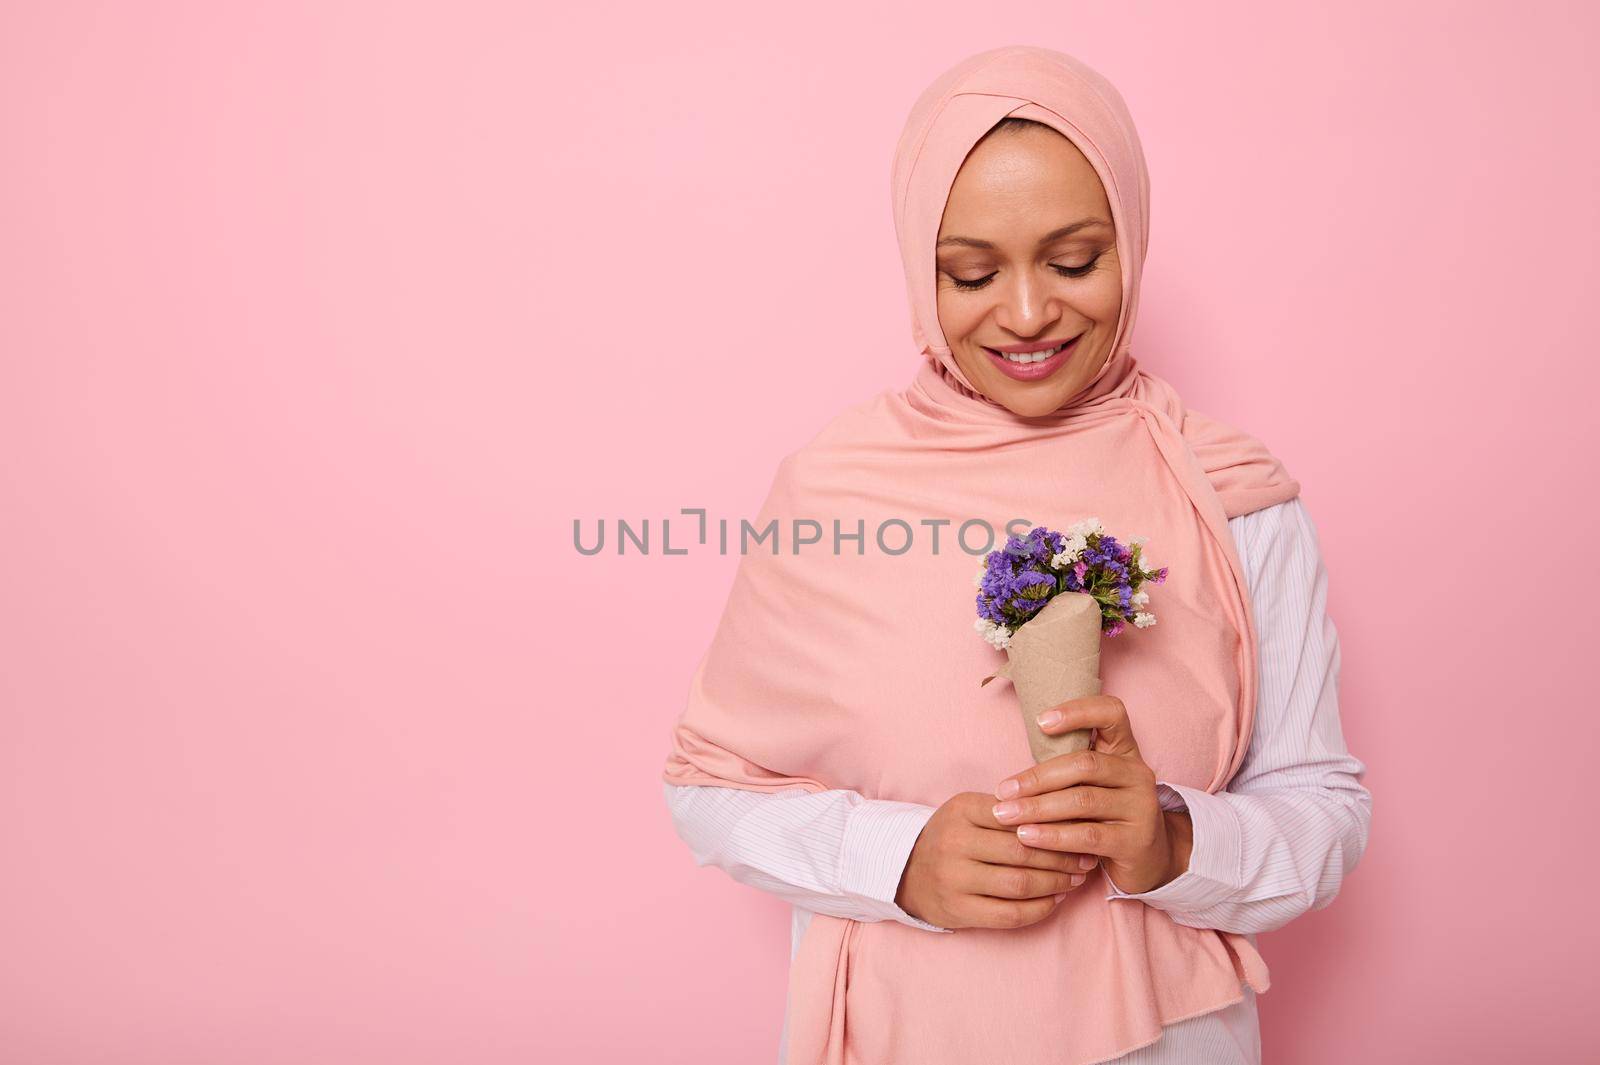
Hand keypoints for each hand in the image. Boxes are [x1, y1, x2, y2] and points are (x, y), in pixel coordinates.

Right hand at [895, 792, 1100, 929]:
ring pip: (1020, 883)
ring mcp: (954, 879)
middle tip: (1086, 859)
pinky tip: (1055, 900)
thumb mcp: (969, 811)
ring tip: (1076, 879)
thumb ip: (1008, 808)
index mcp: (961, 810)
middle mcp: (954, 843)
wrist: (904, 872)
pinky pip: (1010, 914)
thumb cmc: (951, 837)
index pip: (1019, 815)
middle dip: (1062, 857)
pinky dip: (1039, 908)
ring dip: (1056, 883)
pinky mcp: (958, 910)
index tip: (1081, 828)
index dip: (1055, 823)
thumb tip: (1066, 808)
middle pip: (1023, 851)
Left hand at [990, 694, 1192, 895]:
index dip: (1077, 712)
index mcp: (1125, 750)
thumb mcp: (1091, 786)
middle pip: (1085, 764)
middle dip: (1037, 777)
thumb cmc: (1105, 815)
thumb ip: (1064, 772)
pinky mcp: (1136, 840)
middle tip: (1003, 791)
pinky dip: (1053, 836)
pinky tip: (1027, 837)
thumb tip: (1010, 780)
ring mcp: (1141, 806)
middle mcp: (1138, 773)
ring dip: (1038, 808)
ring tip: (1006, 815)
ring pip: (1083, 800)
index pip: (1111, 713)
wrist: (1147, 858)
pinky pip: (1088, 835)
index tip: (1041, 721)